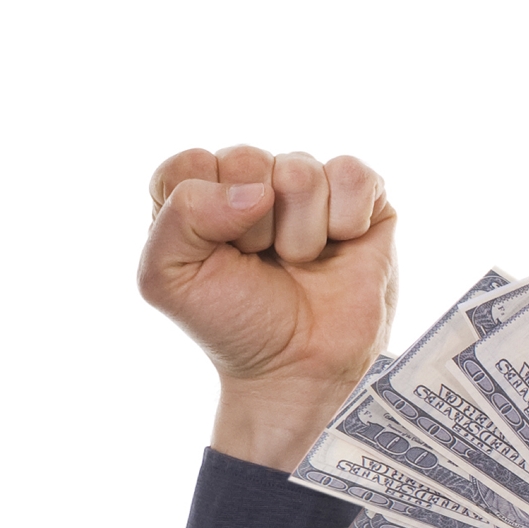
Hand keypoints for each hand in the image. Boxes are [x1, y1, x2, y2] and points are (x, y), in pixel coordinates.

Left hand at [140, 145, 397, 468]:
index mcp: (198, 191)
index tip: (213, 257)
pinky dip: (346, 221)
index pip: (188, 164)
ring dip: (299, 234)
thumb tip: (257, 191)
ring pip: (299, 171)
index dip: (200, 214)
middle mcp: (251, 179)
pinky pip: (353, 175)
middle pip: (245, 159)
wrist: (299, 368)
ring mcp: (308, 185)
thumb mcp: (168, 278)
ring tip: (299, 262)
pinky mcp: (361, 196)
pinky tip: (339, 247)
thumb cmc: (233, 322)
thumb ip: (181, 215)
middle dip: (251, 227)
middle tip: (260, 262)